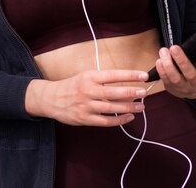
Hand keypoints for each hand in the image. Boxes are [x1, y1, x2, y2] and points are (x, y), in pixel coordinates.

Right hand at [25, 69, 148, 126]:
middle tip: (144, 92)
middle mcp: (88, 90)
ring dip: (129, 107)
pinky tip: (129, 117)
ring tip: (141, 106)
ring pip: (111, 108)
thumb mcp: (87, 76)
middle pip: (114, 92)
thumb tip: (127, 84)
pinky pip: (105, 121)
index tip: (143, 76)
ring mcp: (86, 106)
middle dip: (131, 92)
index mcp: (90, 76)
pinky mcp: (84, 119)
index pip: (114, 75)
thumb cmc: (74, 85)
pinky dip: (119, 120)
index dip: (130, 75)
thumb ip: (104, 80)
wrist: (51, 99)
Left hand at [155, 34, 195, 99]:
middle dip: (181, 60)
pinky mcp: (173, 90)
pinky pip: (166, 82)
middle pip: (190, 73)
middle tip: (174, 47)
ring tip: (163, 51)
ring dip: (167, 65)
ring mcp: (184, 88)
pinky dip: (161, 71)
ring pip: (175, 78)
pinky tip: (159, 61)